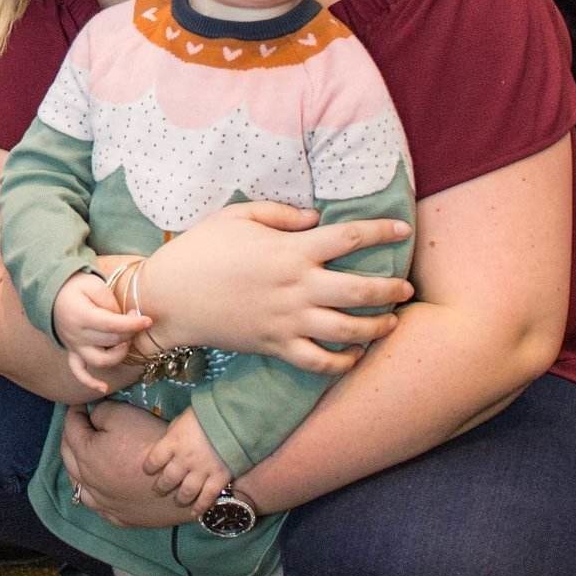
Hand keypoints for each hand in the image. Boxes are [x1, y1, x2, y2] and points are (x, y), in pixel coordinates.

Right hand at [51, 270, 149, 395]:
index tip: (148, 321)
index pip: (111, 325)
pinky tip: (103, 388)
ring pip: (99, 360)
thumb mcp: (94, 284)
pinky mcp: (73, 352)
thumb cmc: (76, 286)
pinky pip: (79, 372)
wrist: (52, 293)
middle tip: (137, 320)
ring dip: (118, 355)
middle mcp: (76, 334)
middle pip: (110, 341)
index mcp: (81, 315)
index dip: (132, 325)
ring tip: (126, 342)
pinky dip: (90, 382)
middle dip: (129, 332)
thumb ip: (109, 302)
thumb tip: (124, 319)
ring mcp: (73, 346)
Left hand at [59, 400, 186, 529]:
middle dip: (70, 437)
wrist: (180, 479)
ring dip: (77, 468)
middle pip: (69, 457)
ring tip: (82, 457)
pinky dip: (93, 494)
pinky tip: (98, 488)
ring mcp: (103, 503)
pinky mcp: (120, 517)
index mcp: (86, 455)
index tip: (80, 405)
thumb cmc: (150, 442)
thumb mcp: (123, 414)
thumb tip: (91, 415)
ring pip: (78, 486)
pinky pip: (98, 506)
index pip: (71, 429)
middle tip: (78, 425)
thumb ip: (100, 412)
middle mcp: (88, 482)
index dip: (74, 413)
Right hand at [140, 204, 410, 372]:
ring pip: (349, 330)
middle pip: (361, 290)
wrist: (170, 296)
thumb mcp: (237, 216)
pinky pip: (320, 361)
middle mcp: (296, 288)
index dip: (382, 231)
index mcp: (290, 251)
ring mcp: (288, 321)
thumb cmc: (201, 249)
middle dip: (391, 289)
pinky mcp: (276, 346)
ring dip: (377, 327)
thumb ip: (280, 214)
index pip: (349, 237)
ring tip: (391, 321)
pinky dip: (343, 362)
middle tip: (406, 287)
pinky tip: (354, 354)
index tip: (402, 230)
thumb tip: (317, 218)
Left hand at [141, 409, 232, 515]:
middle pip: (168, 479)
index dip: (149, 467)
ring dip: (180, 499)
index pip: (154, 460)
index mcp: (173, 442)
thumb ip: (174, 434)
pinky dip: (200, 507)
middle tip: (159, 490)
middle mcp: (184, 459)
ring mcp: (202, 471)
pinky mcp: (219, 478)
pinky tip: (194, 513)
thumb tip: (169, 444)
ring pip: (186, 492)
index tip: (149, 470)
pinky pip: (207, 497)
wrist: (235, 418)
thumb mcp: (183, 420)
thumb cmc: (206, 415)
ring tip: (178, 501)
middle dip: (161, 487)